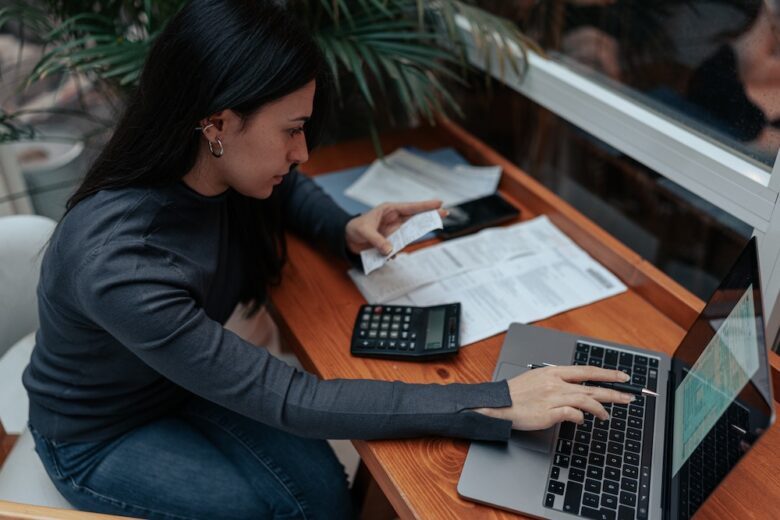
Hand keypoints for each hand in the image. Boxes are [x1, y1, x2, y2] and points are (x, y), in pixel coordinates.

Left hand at [345, 200, 444, 254]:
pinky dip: (398, 251)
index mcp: (389, 210)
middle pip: (416, 217)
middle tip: (445, 213)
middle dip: (430, 216)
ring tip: (429, 231)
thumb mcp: (364, 231)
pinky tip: (389, 255)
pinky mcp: (392, 241)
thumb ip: (377, 240)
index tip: (439, 203)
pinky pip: (400, 245)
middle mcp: (395, 219)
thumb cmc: (354, 228)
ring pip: (411, 231)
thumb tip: (390, 250)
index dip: (424, 206)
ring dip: (418, 234)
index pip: (410, 207)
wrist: (347, 239)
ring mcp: (394, 230)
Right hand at [475, 365, 633, 430]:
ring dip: (600, 409)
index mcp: (553, 372)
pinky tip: (583, 422)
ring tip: (606, 416)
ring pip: (586, 400)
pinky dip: (581, 418)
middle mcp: (556, 383)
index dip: (607, 373)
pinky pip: (573, 414)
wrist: (498, 404)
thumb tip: (573, 387)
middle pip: (592, 386)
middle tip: (629, 397)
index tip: (622, 377)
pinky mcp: (549, 413)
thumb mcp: (537, 378)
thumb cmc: (515, 393)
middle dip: (614, 392)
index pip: (587, 370)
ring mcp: (553, 398)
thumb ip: (556, 381)